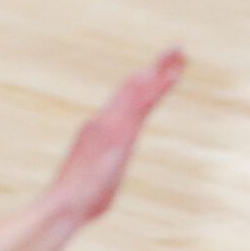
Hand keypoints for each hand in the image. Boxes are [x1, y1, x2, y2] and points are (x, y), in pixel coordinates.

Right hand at [50, 48, 184, 224]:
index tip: (163, 67)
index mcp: (102, 129)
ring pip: (141, 89)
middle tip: (179, 48)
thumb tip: (100, 179)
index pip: (130, 100)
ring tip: (180, 52)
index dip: (148, 83)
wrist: (69, 202)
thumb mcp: (95, 182)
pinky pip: (141, 102)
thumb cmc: (79, 200)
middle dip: (158, 67)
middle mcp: (108, 120)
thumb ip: (101, 171)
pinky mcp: (120, 131)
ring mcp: (113, 123)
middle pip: (136, 87)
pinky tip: (171, 76)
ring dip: (161, 69)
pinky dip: (157, 87)